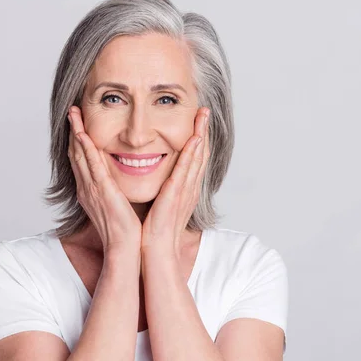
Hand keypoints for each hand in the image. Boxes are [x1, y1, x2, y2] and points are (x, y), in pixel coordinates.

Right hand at [67, 106, 141, 253]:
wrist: (124, 246)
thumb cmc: (123, 229)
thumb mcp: (116, 204)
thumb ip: (113, 190)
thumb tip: (118, 180)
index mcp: (90, 190)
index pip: (82, 159)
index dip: (78, 140)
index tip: (78, 122)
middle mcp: (86, 187)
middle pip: (76, 153)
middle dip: (73, 130)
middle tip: (71, 110)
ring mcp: (91, 188)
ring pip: (80, 154)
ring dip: (76, 132)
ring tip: (73, 113)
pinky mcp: (101, 191)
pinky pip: (91, 165)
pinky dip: (85, 148)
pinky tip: (81, 134)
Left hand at [141, 107, 210, 254]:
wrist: (155, 249)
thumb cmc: (156, 229)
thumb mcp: (163, 204)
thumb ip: (165, 189)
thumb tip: (162, 179)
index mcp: (185, 189)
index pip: (194, 159)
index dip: (198, 139)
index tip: (198, 121)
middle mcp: (189, 187)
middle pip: (199, 154)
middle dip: (203, 131)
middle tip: (205, 110)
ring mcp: (185, 190)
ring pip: (196, 158)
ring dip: (200, 135)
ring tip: (202, 116)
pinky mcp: (176, 195)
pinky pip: (185, 171)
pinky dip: (191, 154)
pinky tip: (194, 139)